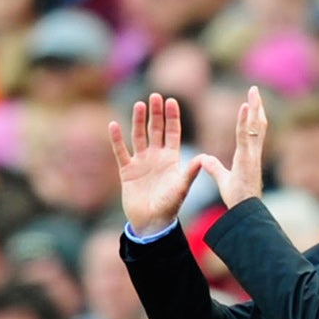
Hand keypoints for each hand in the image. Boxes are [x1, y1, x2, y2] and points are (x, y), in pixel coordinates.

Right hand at [109, 93, 206, 236]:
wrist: (152, 222)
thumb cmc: (170, 206)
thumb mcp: (181, 187)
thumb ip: (190, 172)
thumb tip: (204, 158)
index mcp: (172, 159)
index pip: (173, 133)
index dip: (172, 117)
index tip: (172, 100)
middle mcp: (156, 157)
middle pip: (155, 130)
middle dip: (156, 113)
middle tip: (155, 95)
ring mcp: (141, 162)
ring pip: (138, 136)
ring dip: (138, 121)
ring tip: (139, 104)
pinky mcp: (126, 170)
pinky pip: (120, 151)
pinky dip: (117, 139)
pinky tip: (114, 125)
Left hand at [198, 85, 268, 210]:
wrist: (245, 211)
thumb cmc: (238, 200)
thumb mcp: (223, 180)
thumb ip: (215, 168)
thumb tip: (205, 159)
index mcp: (248, 157)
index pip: (250, 132)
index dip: (251, 118)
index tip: (250, 104)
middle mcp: (253, 153)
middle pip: (256, 125)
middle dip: (257, 107)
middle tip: (255, 90)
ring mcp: (252, 154)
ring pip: (254, 126)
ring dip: (255, 108)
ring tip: (253, 91)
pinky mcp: (248, 158)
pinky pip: (246, 135)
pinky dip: (246, 120)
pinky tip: (246, 107)